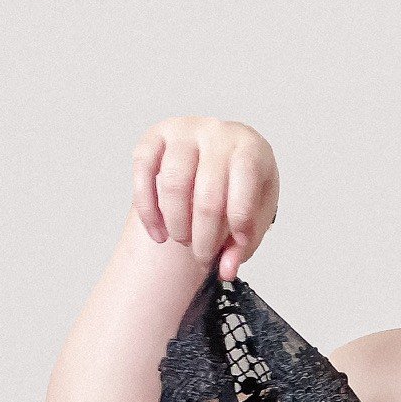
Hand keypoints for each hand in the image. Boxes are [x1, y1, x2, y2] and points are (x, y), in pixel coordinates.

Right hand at [131, 116, 279, 282]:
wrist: (223, 156)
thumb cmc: (242, 186)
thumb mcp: (256, 215)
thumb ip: (244, 244)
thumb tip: (226, 271)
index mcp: (250, 148)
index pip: (244, 186)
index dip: (239, 223)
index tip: (236, 245)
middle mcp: (217, 133)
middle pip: (207, 196)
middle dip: (204, 238)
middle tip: (203, 256)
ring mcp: (184, 130)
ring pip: (173, 184)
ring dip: (177, 224)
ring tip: (184, 241)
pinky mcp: (155, 135)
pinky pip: (143, 171)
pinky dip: (148, 210)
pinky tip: (158, 234)